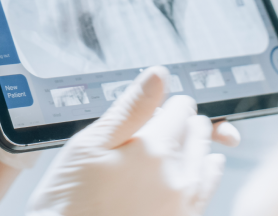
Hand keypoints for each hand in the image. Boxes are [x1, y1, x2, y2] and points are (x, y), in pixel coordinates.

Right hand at [26, 67, 228, 215]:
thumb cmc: (70, 197)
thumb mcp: (91, 143)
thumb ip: (131, 107)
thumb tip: (158, 75)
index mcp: (154, 149)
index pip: (181, 108)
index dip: (166, 103)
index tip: (155, 107)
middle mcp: (177, 177)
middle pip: (197, 132)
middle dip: (182, 123)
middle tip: (160, 125)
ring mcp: (183, 205)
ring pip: (206, 160)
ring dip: (195, 147)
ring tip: (179, 144)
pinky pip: (207, 191)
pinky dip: (205, 174)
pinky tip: (196, 170)